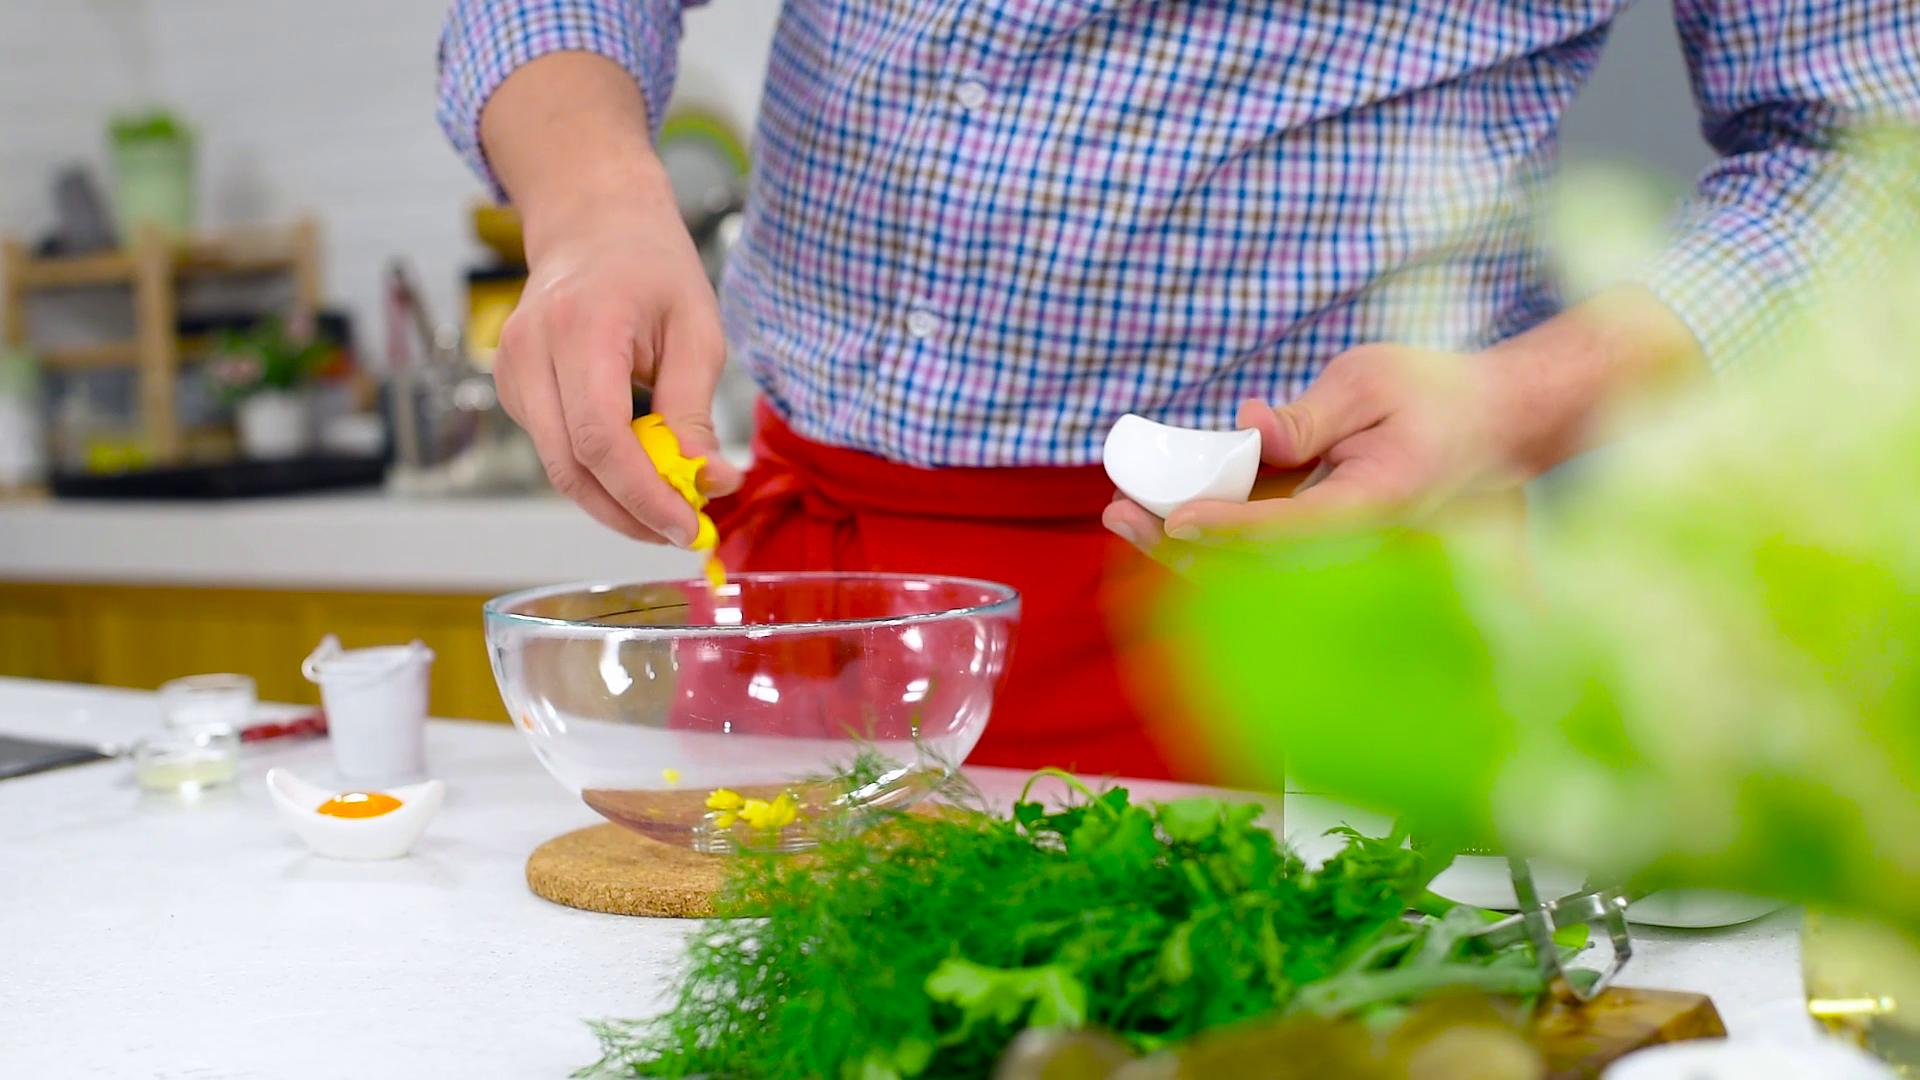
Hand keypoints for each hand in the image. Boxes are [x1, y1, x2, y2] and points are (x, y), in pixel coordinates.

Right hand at [481, 53, 741, 544]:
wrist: (593, 222)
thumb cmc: (652, 268)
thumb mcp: (697, 332)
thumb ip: (696, 413)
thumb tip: (712, 483)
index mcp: (581, 329)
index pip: (601, 440)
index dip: (644, 497)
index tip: (689, 527)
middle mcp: (530, 352)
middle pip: (571, 468)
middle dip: (631, 514)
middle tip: (684, 531)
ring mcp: (510, 370)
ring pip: (559, 468)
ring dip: (615, 501)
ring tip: (670, 505)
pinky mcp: (511, 387)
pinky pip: (554, 450)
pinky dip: (598, 473)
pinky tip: (637, 468)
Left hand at [1103, 344, 1525, 557]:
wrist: (1493, 424)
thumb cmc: (1436, 393)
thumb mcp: (1370, 381)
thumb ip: (1308, 415)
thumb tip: (1248, 428)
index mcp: (1371, 504)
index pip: (1288, 527)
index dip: (1228, 527)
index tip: (1176, 519)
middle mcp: (1351, 538)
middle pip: (1254, 561)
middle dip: (1180, 543)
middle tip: (1118, 512)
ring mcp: (1335, 540)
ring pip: (1248, 560)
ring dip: (1181, 540)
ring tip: (1119, 510)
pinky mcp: (1321, 529)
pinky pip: (1257, 541)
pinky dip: (1205, 525)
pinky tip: (1157, 500)